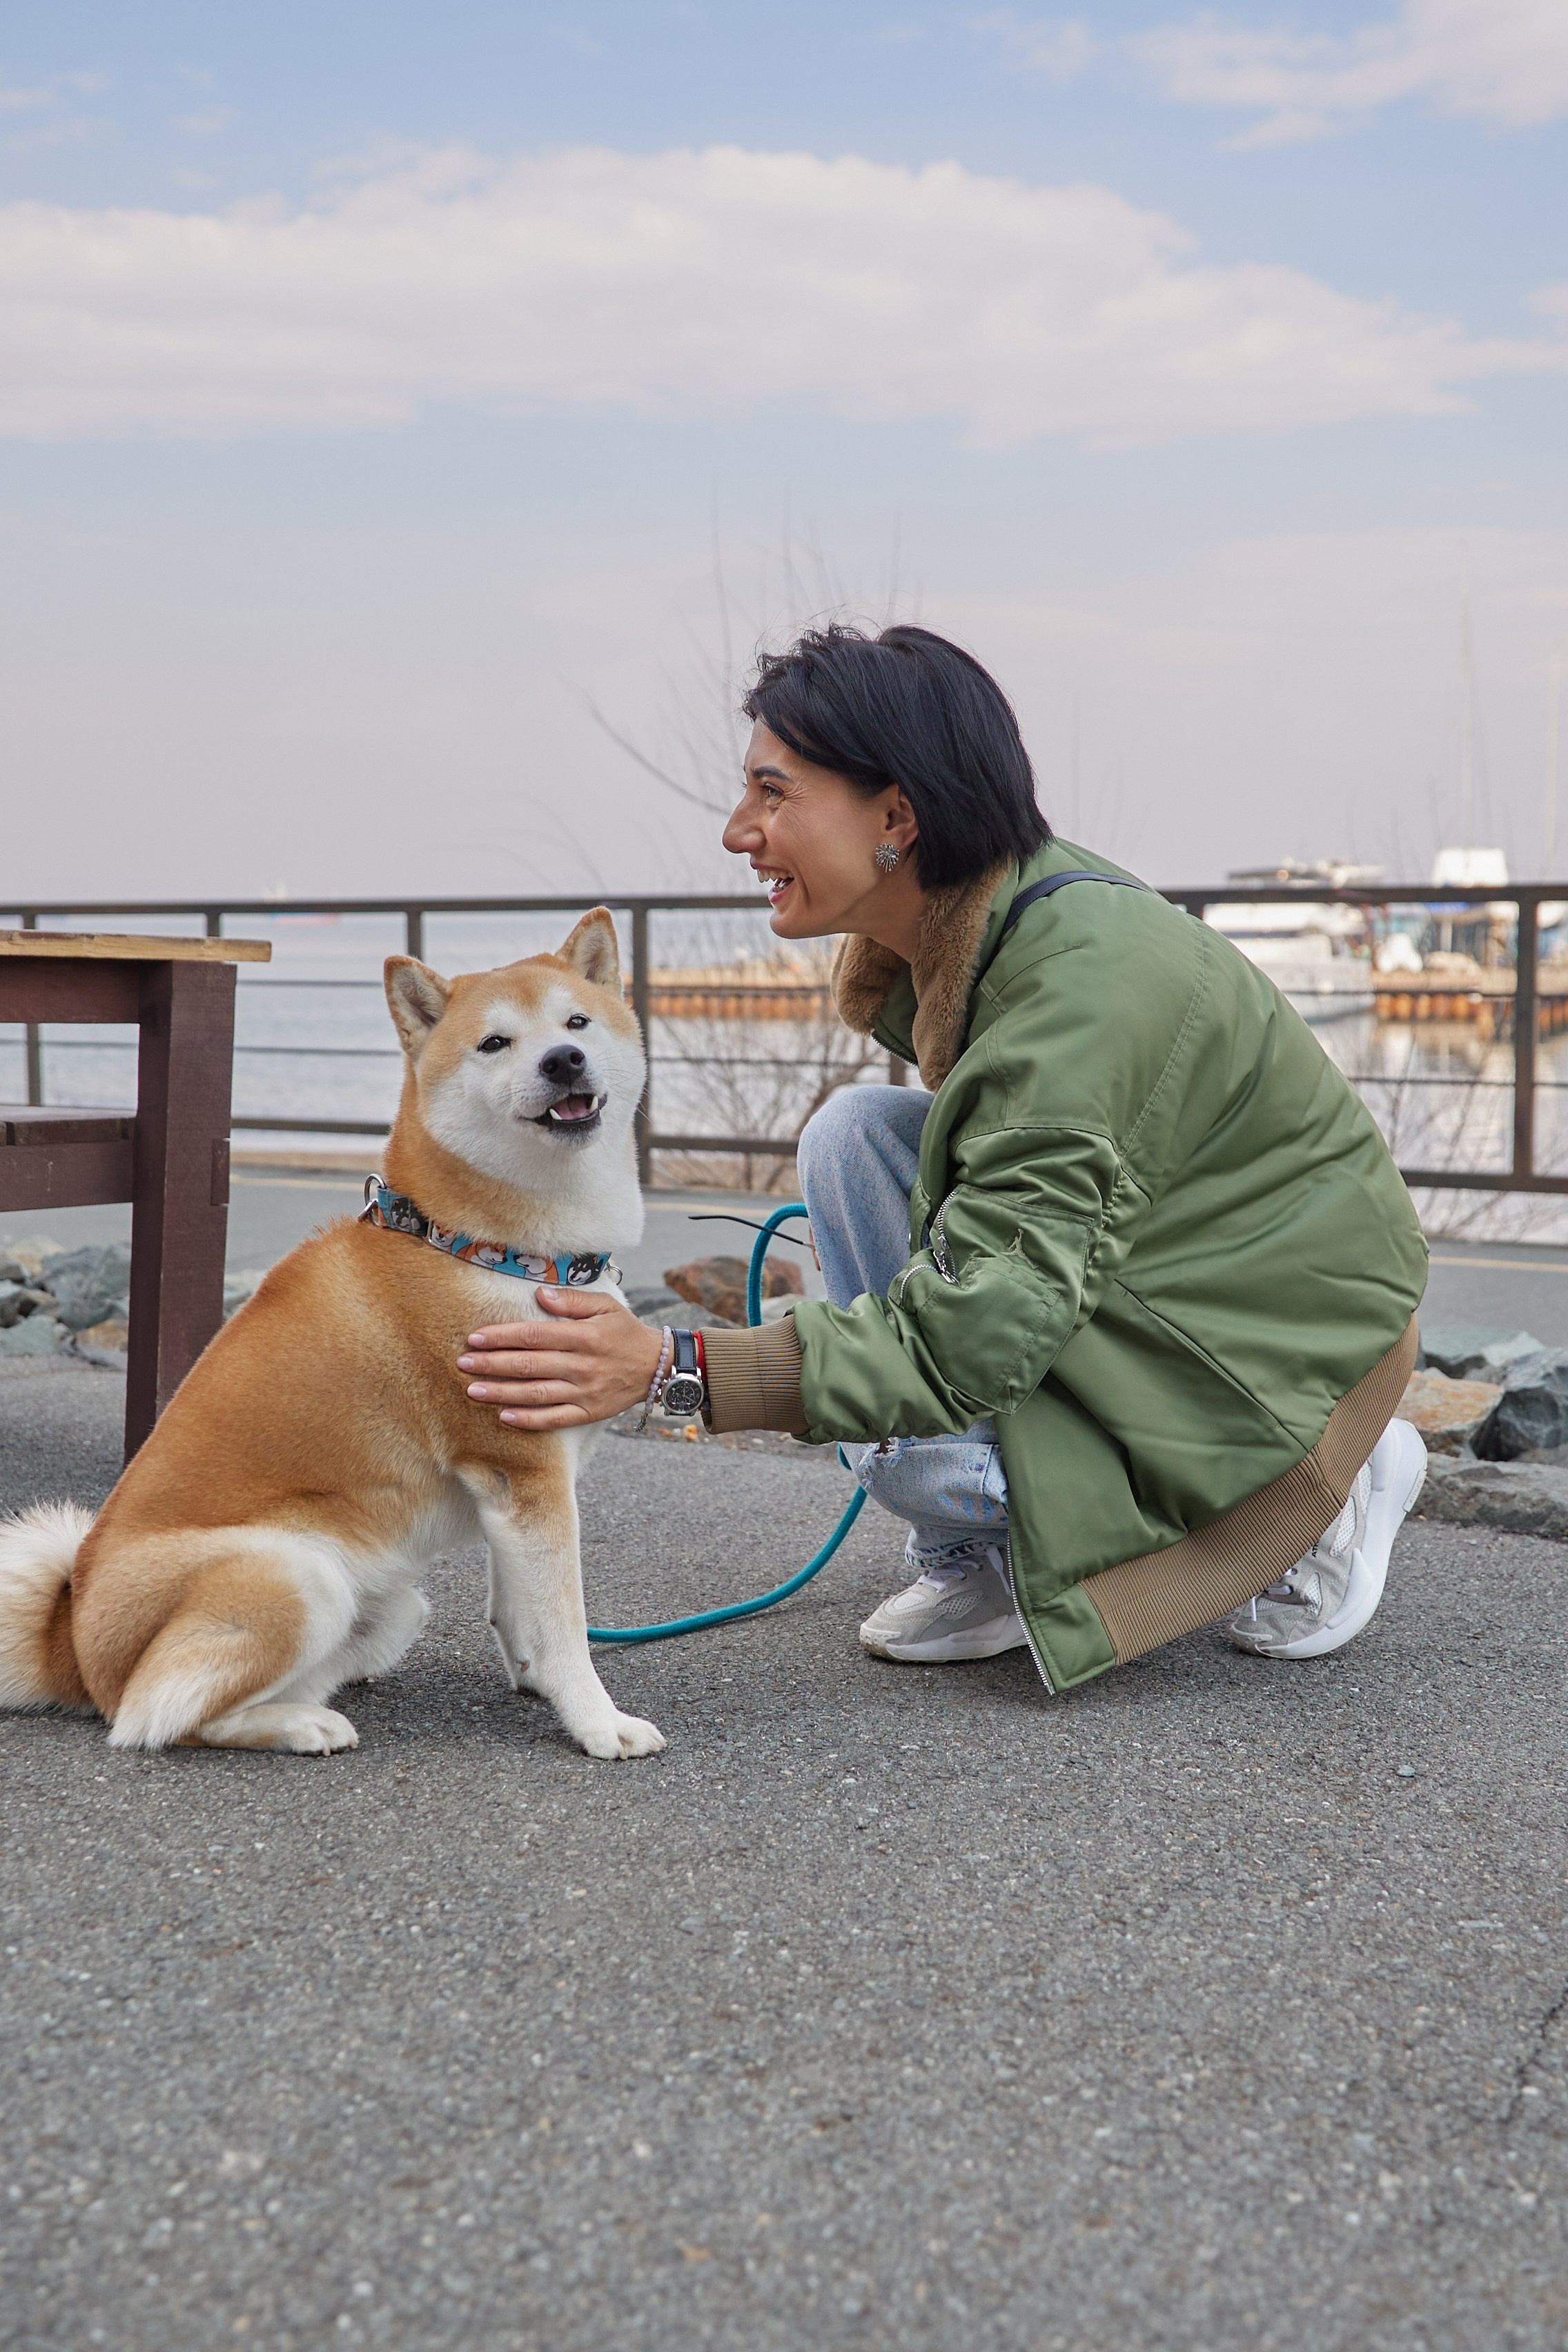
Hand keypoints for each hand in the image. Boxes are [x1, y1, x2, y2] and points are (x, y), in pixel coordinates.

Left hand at [457, 1288, 665, 1429]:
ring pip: (536, 1394)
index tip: (474, 1338)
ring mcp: (584, 1392)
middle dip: (492, 1365)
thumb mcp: (606, 1306)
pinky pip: (554, 1419)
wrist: (657, 1367)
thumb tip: (539, 1294)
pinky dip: (528, 1420)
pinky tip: (503, 1416)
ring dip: (501, 1393)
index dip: (502, 1337)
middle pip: (529, 1365)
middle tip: (462, 1364)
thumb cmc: (625, 1332)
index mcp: (583, 1336)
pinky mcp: (588, 1412)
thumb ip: (572, 1300)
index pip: (534, 1336)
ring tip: (473, 1391)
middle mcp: (582, 1365)